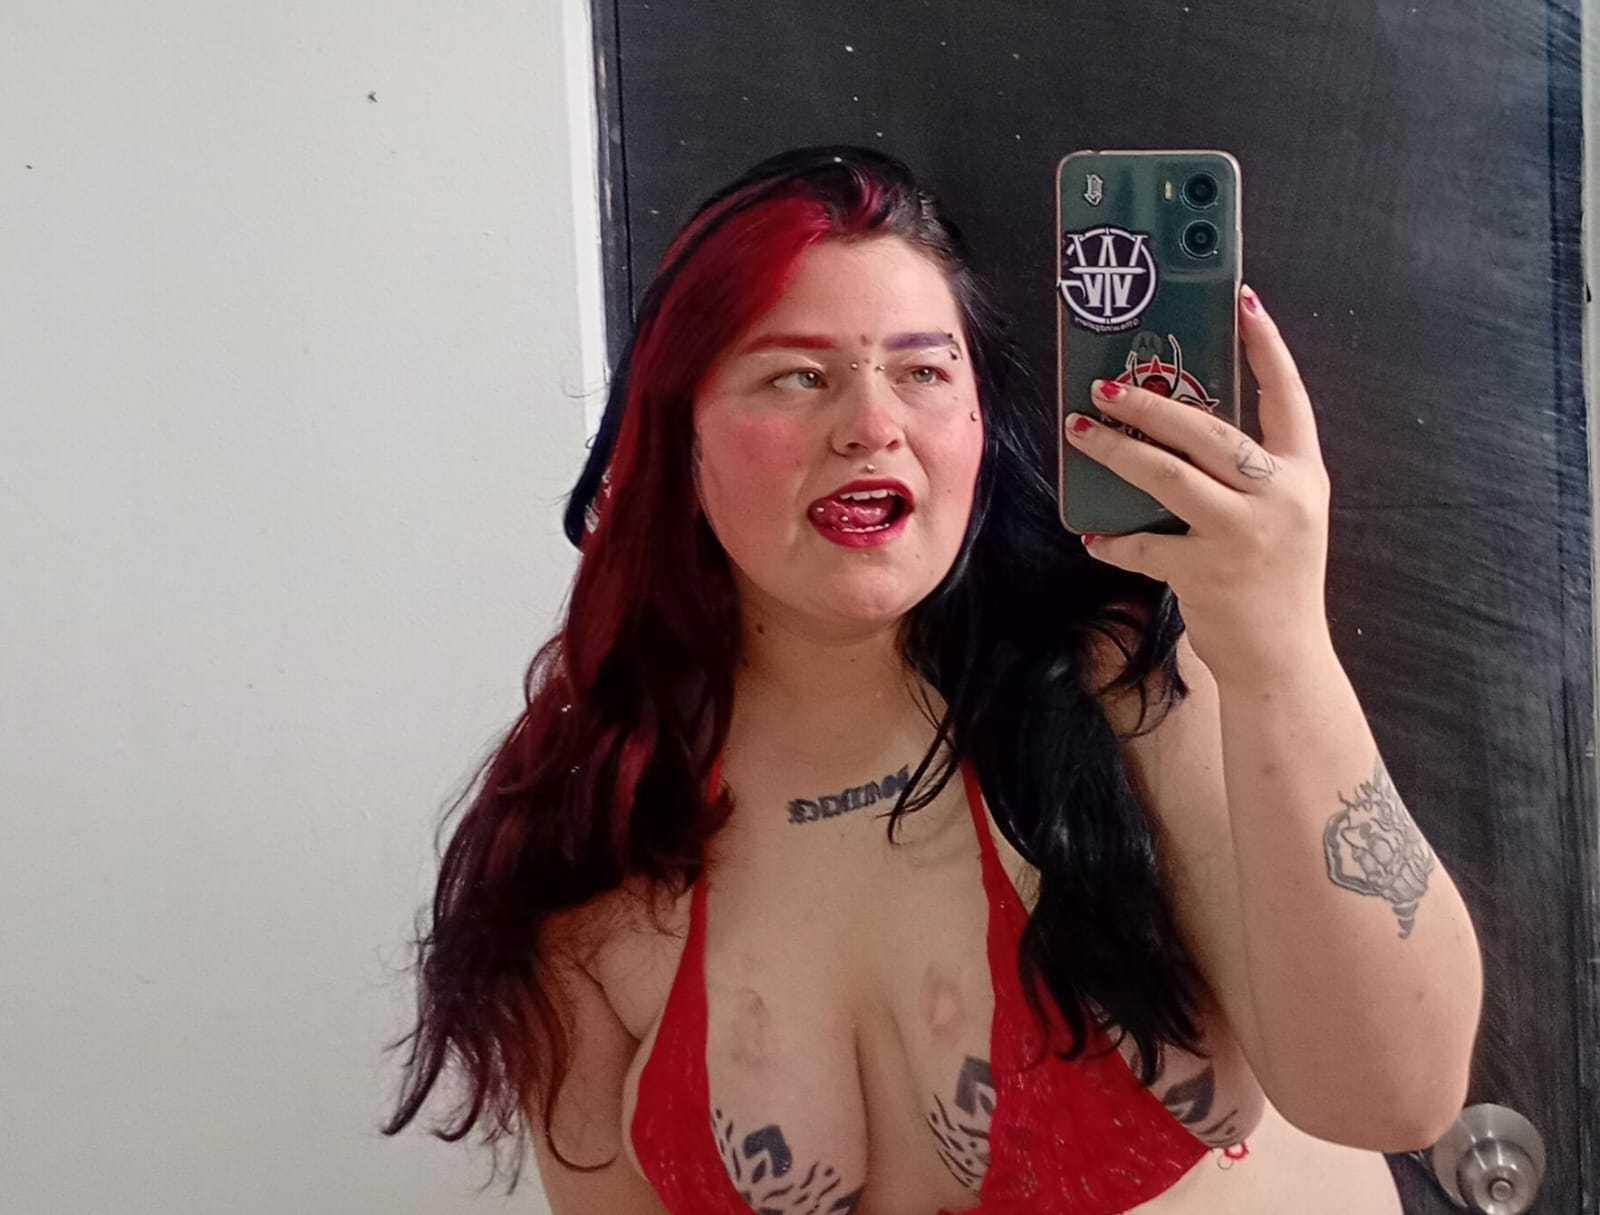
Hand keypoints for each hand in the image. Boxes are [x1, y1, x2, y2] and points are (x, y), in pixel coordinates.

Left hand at [1062, 284, 1332, 686]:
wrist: (1282, 658)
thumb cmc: (1276, 582)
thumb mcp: (1284, 516)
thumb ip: (1249, 474)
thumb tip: (1179, 429)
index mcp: (1303, 475)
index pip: (1288, 396)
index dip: (1267, 346)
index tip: (1243, 299)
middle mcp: (1279, 496)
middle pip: (1206, 429)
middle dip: (1149, 402)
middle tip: (1105, 387)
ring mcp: (1242, 532)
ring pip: (1167, 474)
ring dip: (1116, 452)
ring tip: (1079, 432)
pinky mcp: (1205, 570)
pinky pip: (1144, 543)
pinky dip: (1114, 538)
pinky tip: (1094, 534)